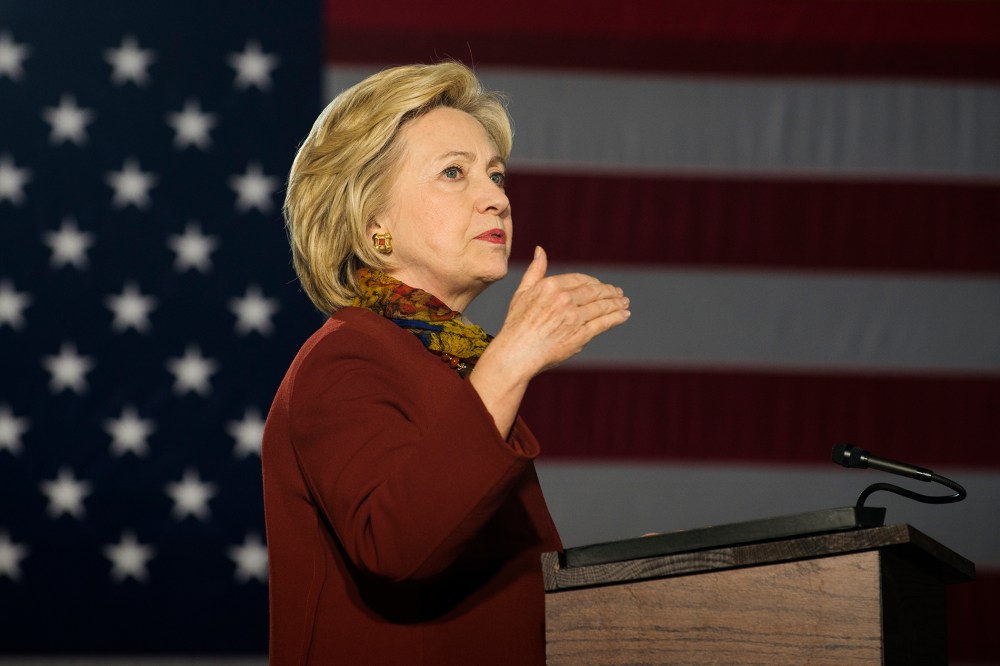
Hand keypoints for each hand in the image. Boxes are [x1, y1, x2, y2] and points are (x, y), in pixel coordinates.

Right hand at [492, 245, 630, 378]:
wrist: (516, 353)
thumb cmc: (517, 324)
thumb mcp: (522, 292)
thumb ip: (535, 270)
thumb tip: (540, 250)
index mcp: (551, 286)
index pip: (580, 279)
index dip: (593, 281)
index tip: (600, 285)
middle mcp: (564, 299)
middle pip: (594, 291)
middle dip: (609, 291)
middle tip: (619, 293)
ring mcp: (574, 317)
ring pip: (602, 306)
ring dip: (617, 303)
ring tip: (624, 302)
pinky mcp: (581, 335)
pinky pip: (603, 323)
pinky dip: (616, 318)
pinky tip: (623, 315)